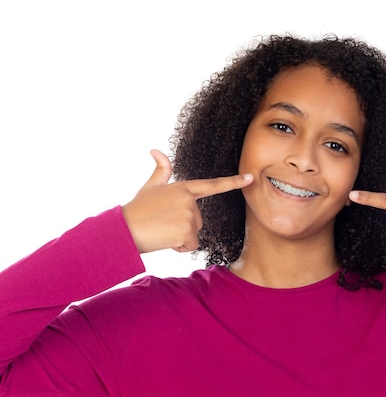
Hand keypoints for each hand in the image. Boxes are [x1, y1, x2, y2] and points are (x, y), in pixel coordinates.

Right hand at [122, 150, 252, 253]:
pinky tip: (165, 240)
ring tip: (162, 230)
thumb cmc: (137, 209)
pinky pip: (191, 245)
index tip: (251, 177)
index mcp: (183, 188)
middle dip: (183, 226)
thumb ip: (161, 170)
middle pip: (199, 220)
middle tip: (163, 223)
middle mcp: (189, 199)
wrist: (123, 229)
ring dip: (180, 237)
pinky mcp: (187, 231)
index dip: (233, 182)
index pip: (213, 185)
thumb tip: (155, 149)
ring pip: (195, 234)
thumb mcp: (150, 187)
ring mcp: (189, 215)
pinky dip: (179, 247)